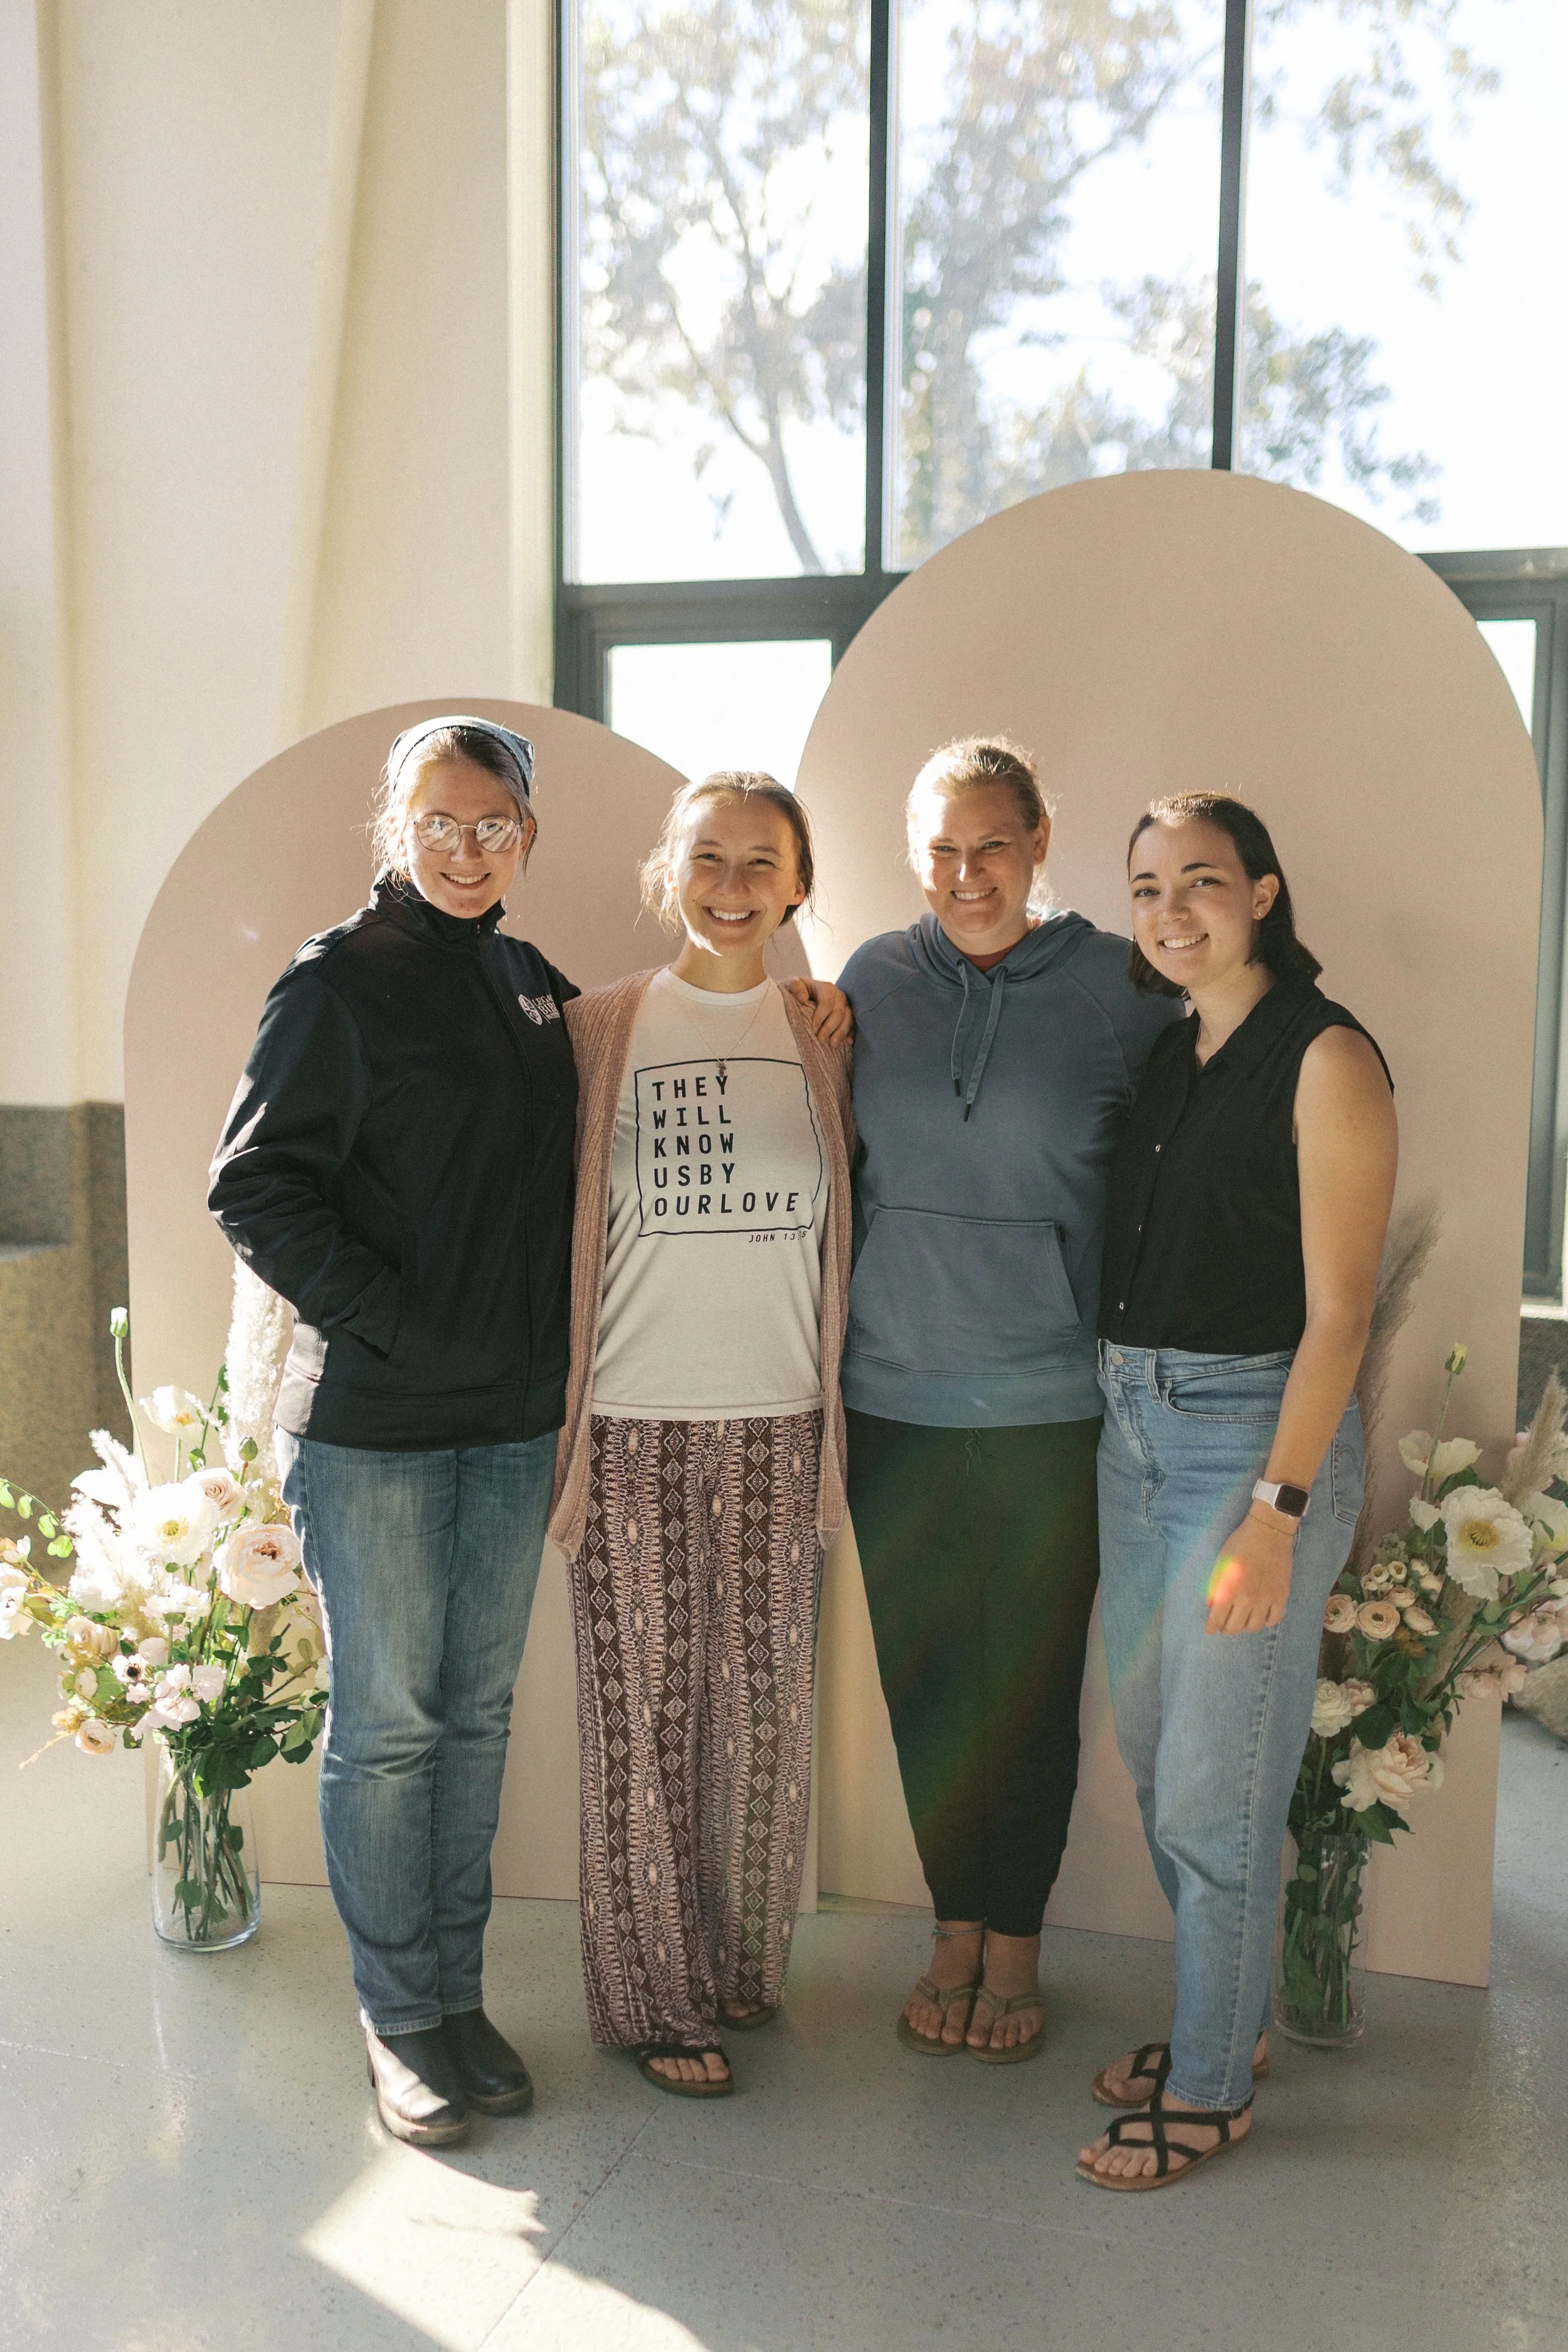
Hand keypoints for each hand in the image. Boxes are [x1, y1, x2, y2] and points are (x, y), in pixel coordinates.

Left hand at [788, 975, 852, 1045]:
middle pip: (839, 1011)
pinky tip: (848, 1043)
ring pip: (848, 1018)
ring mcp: (844, 1005)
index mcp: (826, 988)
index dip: (821, 1016)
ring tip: (832, 1045)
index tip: (813, 1029)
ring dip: (841, 1032)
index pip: (827, 1002)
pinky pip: (853, 1024)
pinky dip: (851, 1033)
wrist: (800, 995)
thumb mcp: (790, 985)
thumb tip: (803, 998)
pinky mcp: (847, 1015)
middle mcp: (838, 995)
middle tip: (821, 1040)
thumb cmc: (795, 991)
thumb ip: (795, 986)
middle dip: (830, 1027)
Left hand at [1205, 1508, 1295, 1634]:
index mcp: (1229, 1590)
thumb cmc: (1239, 1545)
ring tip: (1242, 1618)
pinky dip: (1266, 1621)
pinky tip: (1261, 1615)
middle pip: (1235, 1628)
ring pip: (1254, 1627)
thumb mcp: (1220, 1563)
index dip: (1211, 1628)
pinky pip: (1274, 1619)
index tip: (1210, 1629)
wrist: (1268, 1532)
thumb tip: (1210, 1605)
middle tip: (1225, 1623)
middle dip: (1226, 1628)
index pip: (1217, 1620)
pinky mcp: (1281, 1596)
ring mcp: (1266, 1599)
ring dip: (1245, 1625)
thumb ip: (1214, 1586)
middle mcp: (1247, 1599)